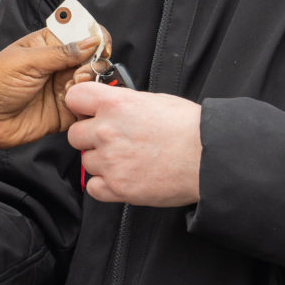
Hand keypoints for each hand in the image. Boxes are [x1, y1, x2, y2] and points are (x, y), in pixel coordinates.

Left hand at [0, 28, 105, 150]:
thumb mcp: (25, 62)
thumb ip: (60, 52)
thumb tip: (91, 41)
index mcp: (49, 44)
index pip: (81, 33)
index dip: (95, 36)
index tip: (101, 45)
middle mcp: (59, 64)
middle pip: (92, 58)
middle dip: (93, 64)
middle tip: (79, 73)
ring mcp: (63, 87)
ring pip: (93, 82)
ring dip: (89, 84)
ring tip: (73, 89)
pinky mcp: (65, 110)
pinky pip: (87, 106)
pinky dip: (87, 105)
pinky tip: (74, 105)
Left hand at [65, 81, 201, 205]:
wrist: (208, 157)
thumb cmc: (189, 127)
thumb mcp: (154, 100)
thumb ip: (124, 103)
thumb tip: (111, 108)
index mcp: (116, 104)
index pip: (75, 98)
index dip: (81, 106)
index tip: (88, 112)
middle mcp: (107, 131)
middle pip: (75, 135)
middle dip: (90, 138)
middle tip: (112, 140)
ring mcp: (111, 161)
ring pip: (86, 162)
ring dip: (101, 162)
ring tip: (127, 160)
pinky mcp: (118, 187)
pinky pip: (93, 187)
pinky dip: (104, 185)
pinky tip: (123, 177)